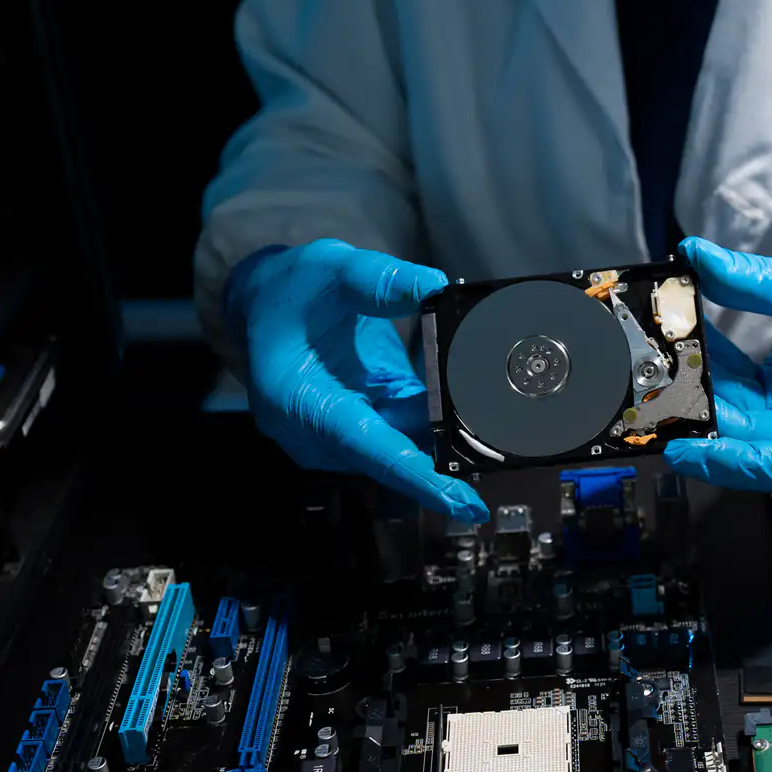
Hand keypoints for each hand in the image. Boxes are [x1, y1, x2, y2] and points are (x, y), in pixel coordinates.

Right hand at [224, 239, 487, 520]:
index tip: (463, 503)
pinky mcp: (358, 430)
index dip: (419, 478)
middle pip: (394, 454)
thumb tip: (437, 287)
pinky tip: (464, 399)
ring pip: (404, 445)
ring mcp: (337, 438)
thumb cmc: (293, 289)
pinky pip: (404, 432)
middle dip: (448, 452)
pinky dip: (433, 417)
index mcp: (301, 401)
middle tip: (504, 441)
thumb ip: (382, 281)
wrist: (266, 304)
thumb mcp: (334, 268)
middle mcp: (316, 434)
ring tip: (491, 414)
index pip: (369, 450)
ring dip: (444, 430)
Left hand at [663, 237, 771, 494]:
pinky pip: (743, 398)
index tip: (687, 448)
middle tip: (653, 394)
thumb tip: (697, 259)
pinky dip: (715, 376)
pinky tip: (688, 349)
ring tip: (662, 365)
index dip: (735, 464)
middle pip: (754, 443)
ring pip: (741, 421)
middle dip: (701, 417)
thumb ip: (750, 280)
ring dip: (701, 393)